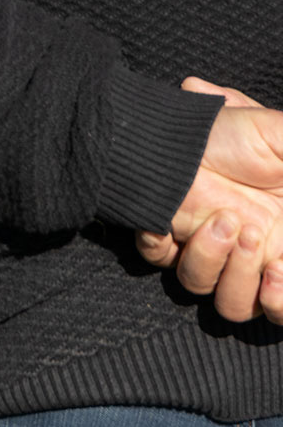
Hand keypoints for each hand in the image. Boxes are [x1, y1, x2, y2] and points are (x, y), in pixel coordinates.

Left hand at [135, 78, 282, 323]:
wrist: (192, 121)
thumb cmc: (243, 132)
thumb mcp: (281, 139)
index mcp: (272, 241)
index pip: (275, 294)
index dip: (277, 299)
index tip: (276, 270)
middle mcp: (236, 251)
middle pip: (238, 305)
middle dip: (243, 278)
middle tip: (249, 234)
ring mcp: (199, 242)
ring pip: (199, 286)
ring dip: (210, 260)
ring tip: (220, 220)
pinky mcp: (164, 230)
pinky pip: (157, 257)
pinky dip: (160, 247)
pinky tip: (169, 227)